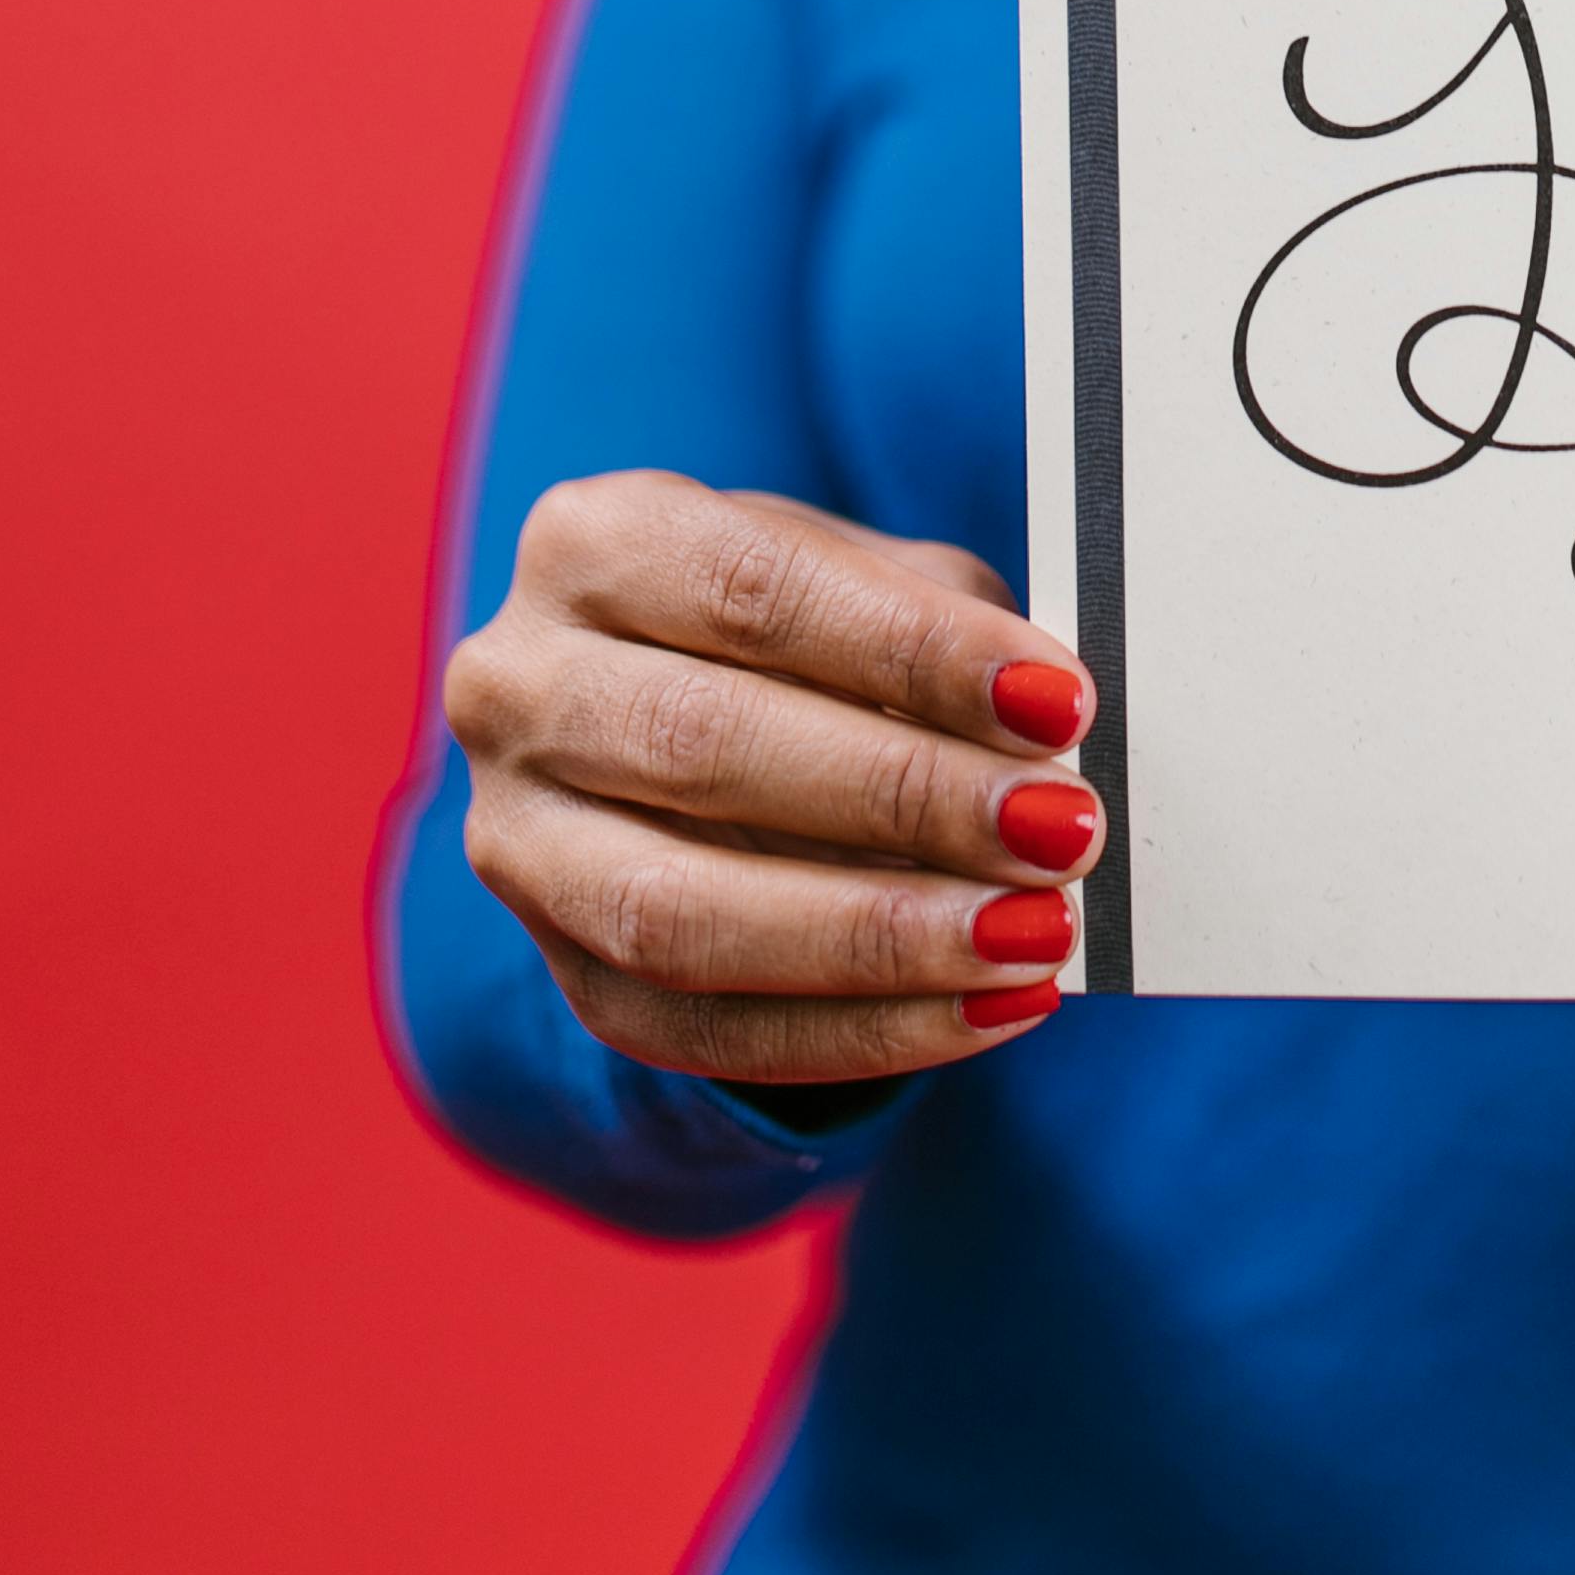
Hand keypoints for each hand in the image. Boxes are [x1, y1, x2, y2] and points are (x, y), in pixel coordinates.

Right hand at [443, 474, 1102, 1080]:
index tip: (1055, 701)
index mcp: (591, 543)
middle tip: (1057, 827)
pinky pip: (704, 1031)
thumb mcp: (862, 580)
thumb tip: (1045, 716)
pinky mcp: (563, 970)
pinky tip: (986, 1008)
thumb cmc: (793, 632)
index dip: (910, 650)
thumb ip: (940, 626)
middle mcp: (517, 685)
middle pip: (702, 747)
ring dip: (878, 937)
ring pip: (678, 914)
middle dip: (903, 796)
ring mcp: (520, 841)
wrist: (674, 728)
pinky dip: (863, 1031)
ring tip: (1029, 935)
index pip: (754, 590)